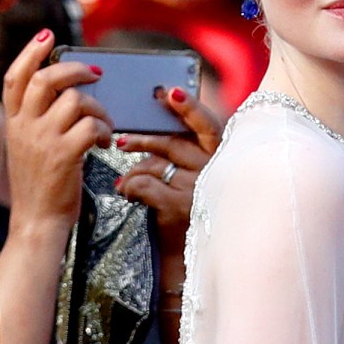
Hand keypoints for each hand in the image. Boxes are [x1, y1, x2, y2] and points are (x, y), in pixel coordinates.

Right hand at [2, 32, 112, 234]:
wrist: (36, 223)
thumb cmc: (39, 188)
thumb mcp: (27, 148)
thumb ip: (36, 121)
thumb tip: (64, 94)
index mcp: (13, 123)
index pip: (16, 77)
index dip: (31, 52)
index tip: (48, 36)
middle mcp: (25, 127)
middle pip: (47, 79)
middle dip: (74, 69)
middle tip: (94, 73)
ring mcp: (44, 140)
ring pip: (75, 101)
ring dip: (98, 109)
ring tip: (103, 125)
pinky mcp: (64, 155)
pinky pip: (91, 125)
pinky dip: (103, 129)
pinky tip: (104, 142)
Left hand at [113, 84, 221, 255]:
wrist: (190, 251)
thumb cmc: (189, 206)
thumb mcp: (193, 174)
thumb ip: (181, 148)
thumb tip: (149, 124)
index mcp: (220, 156)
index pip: (207, 124)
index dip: (189, 107)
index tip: (169, 92)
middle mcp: (213, 170)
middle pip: (174, 143)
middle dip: (145, 139)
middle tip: (123, 141)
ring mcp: (197, 189)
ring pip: (155, 165)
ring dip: (134, 170)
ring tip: (123, 179)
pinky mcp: (178, 206)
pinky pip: (145, 185)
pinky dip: (131, 187)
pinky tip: (126, 192)